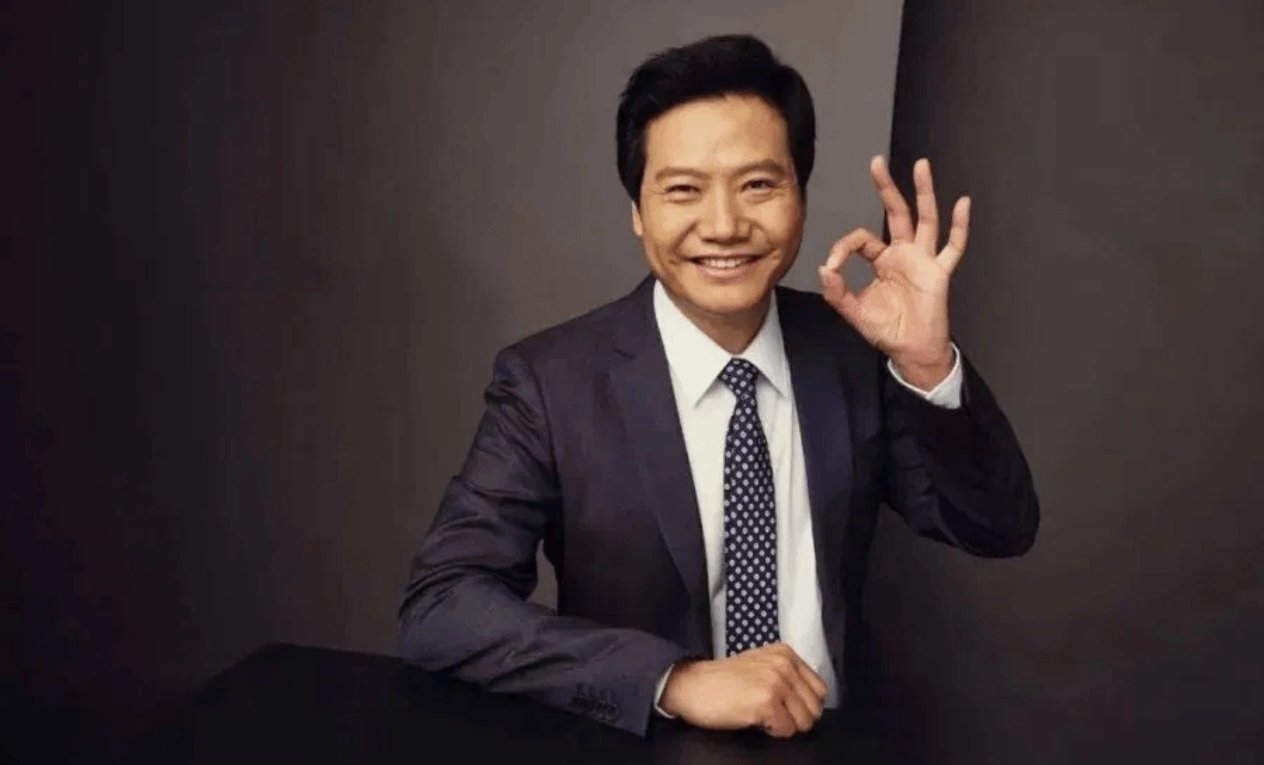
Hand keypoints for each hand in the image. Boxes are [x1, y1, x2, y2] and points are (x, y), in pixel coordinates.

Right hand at [658, 643, 828, 737]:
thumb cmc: (722, 681)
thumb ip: (786, 674)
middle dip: (797, 718)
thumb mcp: (760, 665)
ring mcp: (776, 683)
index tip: (786, 708)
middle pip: (815, 707)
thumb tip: (808, 701)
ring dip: (785, 725)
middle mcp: (784, 664)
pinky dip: (773, 731)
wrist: (691, 685)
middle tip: (773, 715)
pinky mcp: (766, 702)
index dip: (805, 705)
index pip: (820, 689)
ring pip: (804, 721)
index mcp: (785, 653)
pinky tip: (754, 720)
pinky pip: (786, 730)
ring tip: (762, 716)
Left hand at [818, 156, 967, 389]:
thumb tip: (823, 269)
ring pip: (925, 219)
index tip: (832, 266)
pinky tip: (962, 203)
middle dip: (886, 187)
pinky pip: (952, 247)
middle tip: (877, 162)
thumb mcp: (855, 312)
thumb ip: (838, 293)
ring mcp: (923, 260)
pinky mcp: (939, 273)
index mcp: (882, 261)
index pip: (863, 239)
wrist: (911, 352)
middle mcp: (904, 254)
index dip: (844, 247)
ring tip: (921, 166)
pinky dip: (959, 227)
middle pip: (896, 213)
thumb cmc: (887, 331)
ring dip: (924, 192)